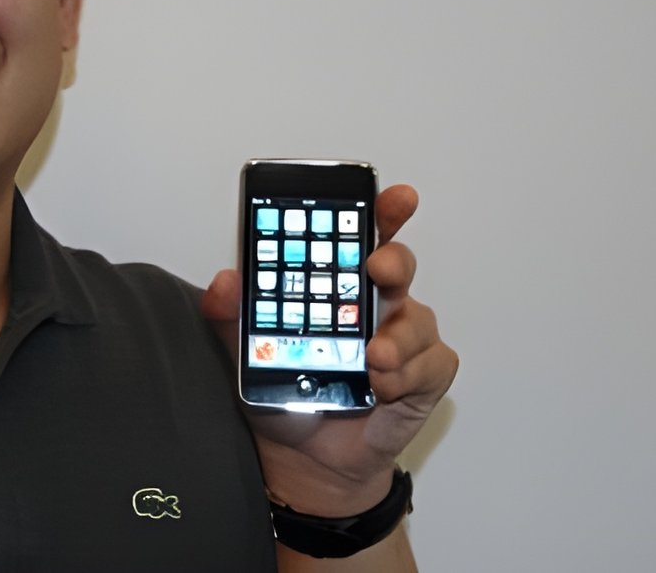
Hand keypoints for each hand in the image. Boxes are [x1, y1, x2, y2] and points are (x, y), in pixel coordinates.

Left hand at [202, 184, 457, 515]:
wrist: (305, 459)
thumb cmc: (287, 394)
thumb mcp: (246, 354)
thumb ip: (231, 316)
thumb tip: (225, 281)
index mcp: (336, 287)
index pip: (362, 236)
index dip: (380, 211)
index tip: (389, 196)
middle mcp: (375, 304)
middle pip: (397, 265)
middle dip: (391, 259)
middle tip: (374, 267)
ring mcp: (403, 338)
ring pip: (416, 318)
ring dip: (395, 338)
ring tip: (372, 360)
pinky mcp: (424, 376)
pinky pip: (430, 364)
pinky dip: (407, 374)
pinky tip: (383, 386)